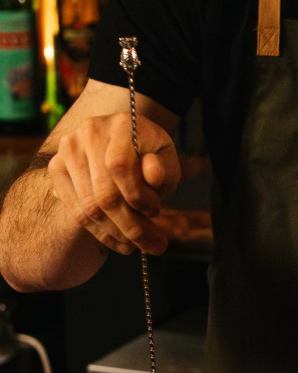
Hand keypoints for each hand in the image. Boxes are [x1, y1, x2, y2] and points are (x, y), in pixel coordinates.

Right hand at [47, 108, 180, 255]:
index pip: (119, 166)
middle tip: (154, 246)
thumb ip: (163, 168)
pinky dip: (99, 232)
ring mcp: (68, 150)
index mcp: (119, 125)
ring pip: (89, 207)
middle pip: (103, 193)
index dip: (138, 196)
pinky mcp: (56, 167)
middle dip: (131, 226)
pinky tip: (118, 242)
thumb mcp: (166, 158)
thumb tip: (153, 174)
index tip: (157, 212)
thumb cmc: (150, 154)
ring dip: (116, 234)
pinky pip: (75, 210)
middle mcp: (88, 132)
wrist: (124, 141)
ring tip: (138, 246)